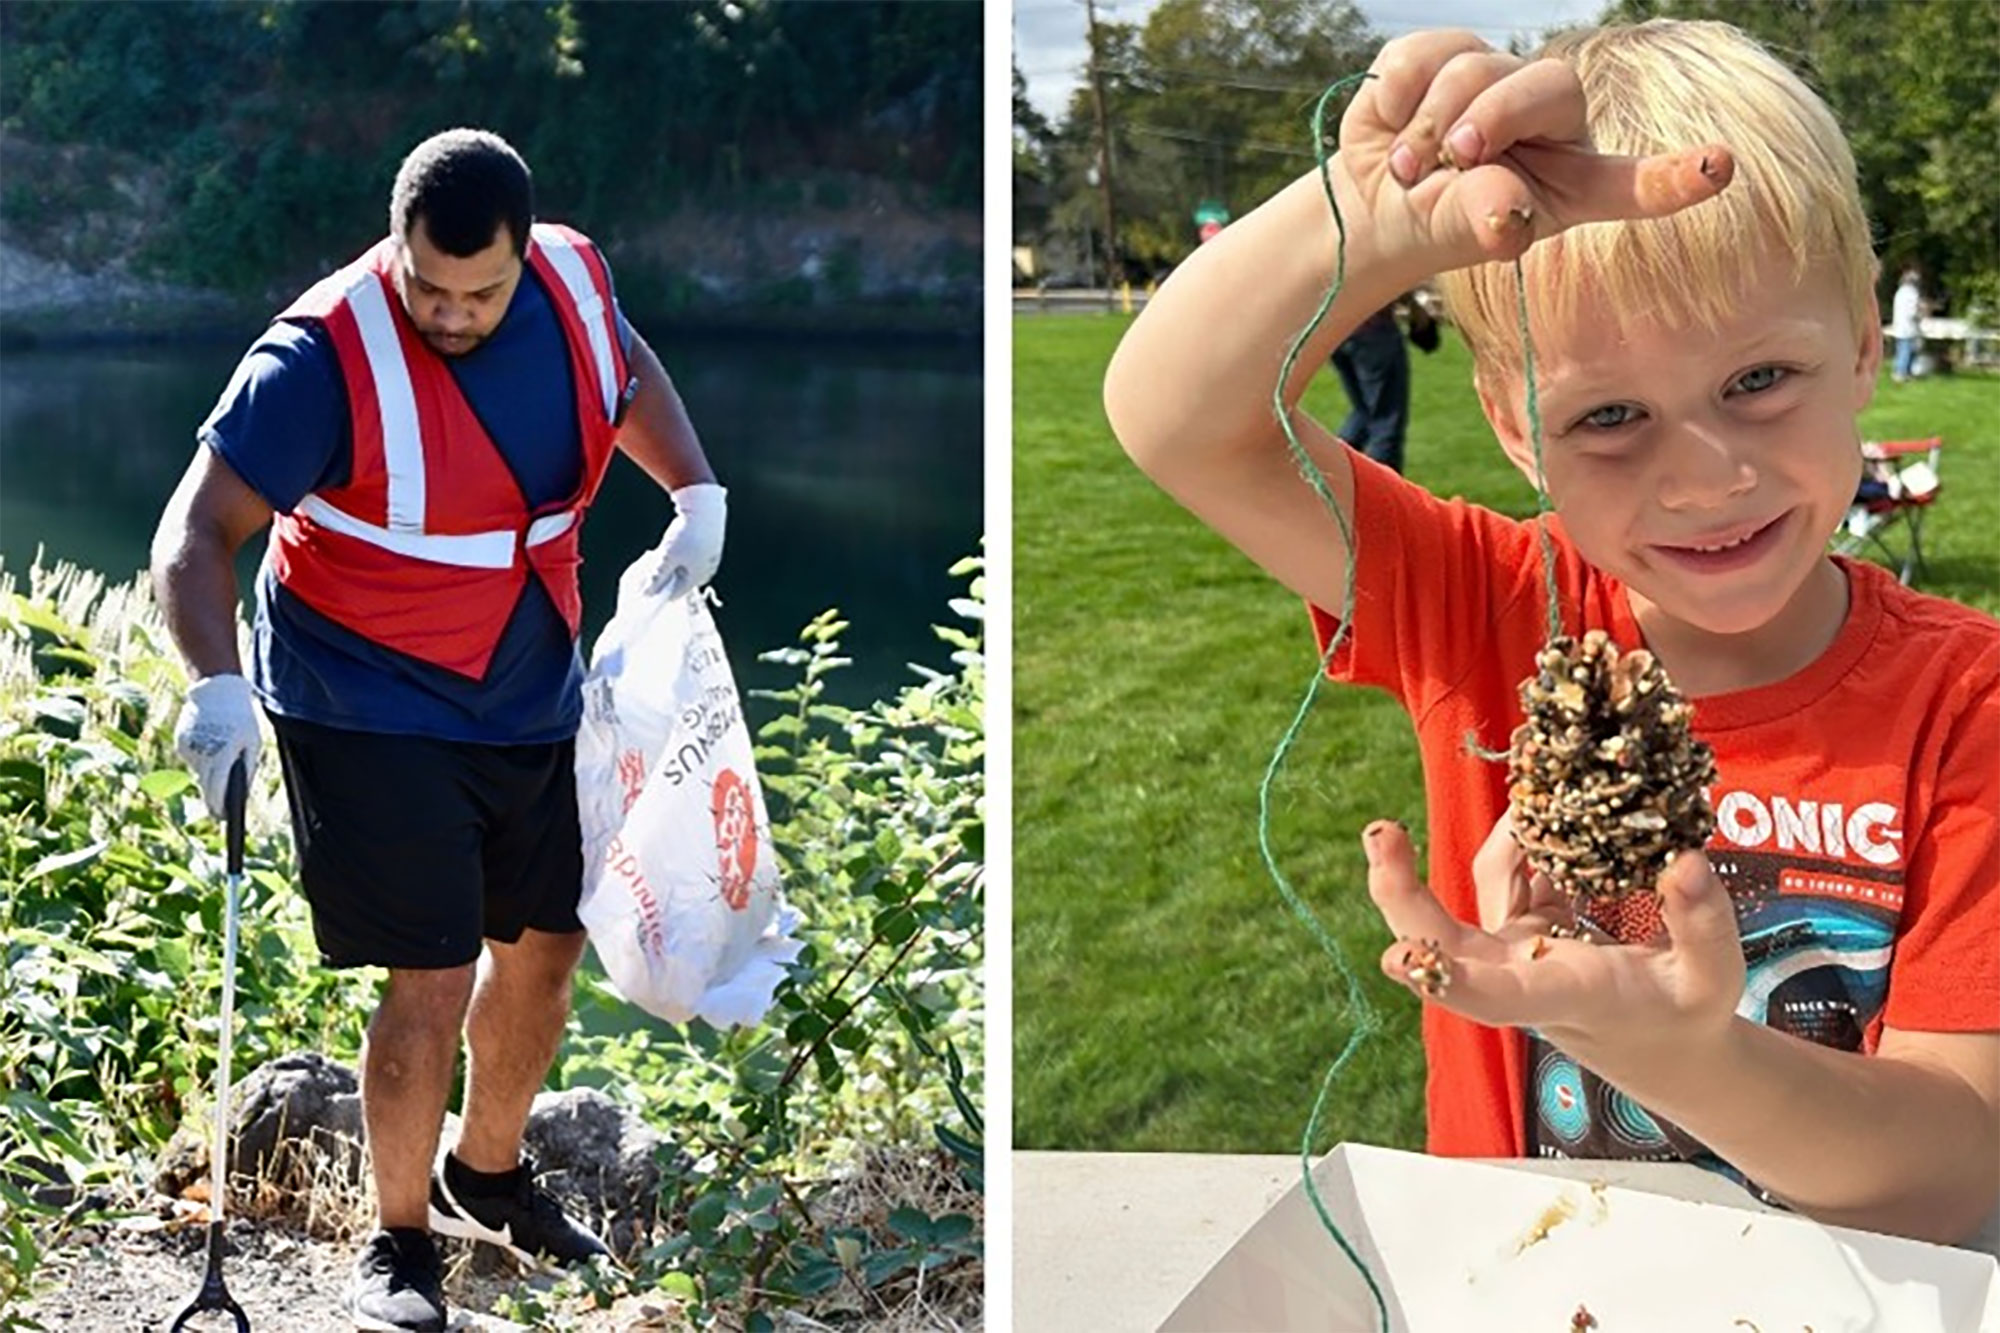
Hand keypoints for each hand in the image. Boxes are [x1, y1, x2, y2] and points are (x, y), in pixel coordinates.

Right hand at [173, 673, 260, 815]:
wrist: (215, 690)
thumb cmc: (240, 717)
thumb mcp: (253, 742)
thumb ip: (247, 768)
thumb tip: (242, 793)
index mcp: (221, 755)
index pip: (217, 790)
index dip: (219, 806)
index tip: (222, 818)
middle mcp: (201, 755)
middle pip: (206, 785)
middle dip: (213, 797)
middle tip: (219, 809)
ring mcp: (188, 749)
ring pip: (199, 770)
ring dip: (210, 770)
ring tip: (221, 758)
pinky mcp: (181, 742)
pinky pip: (194, 757)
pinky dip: (202, 756)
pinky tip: (211, 744)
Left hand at [645, 482, 727, 597]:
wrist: (703, 505)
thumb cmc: (686, 533)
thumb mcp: (666, 557)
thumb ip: (656, 577)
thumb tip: (647, 593)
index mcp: (698, 578)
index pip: (674, 593)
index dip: (657, 591)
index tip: (642, 585)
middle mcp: (707, 570)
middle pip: (679, 580)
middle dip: (662, 576)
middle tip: (647, 566)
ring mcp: (709, 557)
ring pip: (684, 566)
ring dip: (669, 563)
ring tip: (658, 552)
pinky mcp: (708, 545)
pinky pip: (690, 556)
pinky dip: (678, 554)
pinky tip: (671, 544)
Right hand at [1339, 30, 1734, 274]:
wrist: (1372, 201)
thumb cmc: (1432, 225)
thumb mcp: (1458, 234)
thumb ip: (1485, 221)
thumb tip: (1502, 215)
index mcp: (1576, 182)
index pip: (1635, 181)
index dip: (1674, 177)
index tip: (1719, 166)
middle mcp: (1553, 121)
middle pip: (1549, 88)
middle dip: (1494, 119)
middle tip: (1454, 159)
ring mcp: (1503, 80)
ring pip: (1476, 68)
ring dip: (1427, 126)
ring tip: (1408, 168)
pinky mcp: (1451, 52)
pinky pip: (1427, 56)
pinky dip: (1397, 100)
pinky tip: (1392, 127)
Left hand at [1362, 816, 1743, 1074]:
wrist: (1663, 1040)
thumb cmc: (1685, 1017)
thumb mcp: (1712, 980)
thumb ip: (1703, 926)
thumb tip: (1684, 862)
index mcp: (1561, 996)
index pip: (1493, 995)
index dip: (1445, 978)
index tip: (1398, 958)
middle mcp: (1521, 969)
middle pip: (1441, 937)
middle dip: (1401, 890)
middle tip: (1381, 832)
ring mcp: (1518, 942)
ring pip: (1487, 882)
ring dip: (1501, 838)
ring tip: (1539, 791)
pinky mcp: (1528, 918)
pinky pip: (1518, 866)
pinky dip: (1533, 836)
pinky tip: (1558, 808)